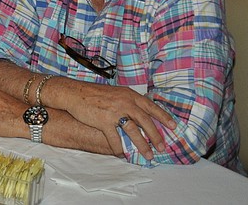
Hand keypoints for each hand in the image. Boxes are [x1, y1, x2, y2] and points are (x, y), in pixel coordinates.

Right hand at [52, 80, 175, 159]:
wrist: (74, 93)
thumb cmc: (94, 93)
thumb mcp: (115, 92)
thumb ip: (128, 101)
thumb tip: (140, 111)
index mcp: (129, 95)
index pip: (151, 106)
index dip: (163, 117)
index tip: (173, 126)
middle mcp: (124, 102)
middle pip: (146, 121)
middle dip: (156, 136)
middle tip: (162, 147)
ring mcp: (114, 112)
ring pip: (134, 132)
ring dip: (142, 145)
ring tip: (149, 155)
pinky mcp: (103, 121)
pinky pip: (115, 139)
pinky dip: (119, 148)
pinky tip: (122, 154)